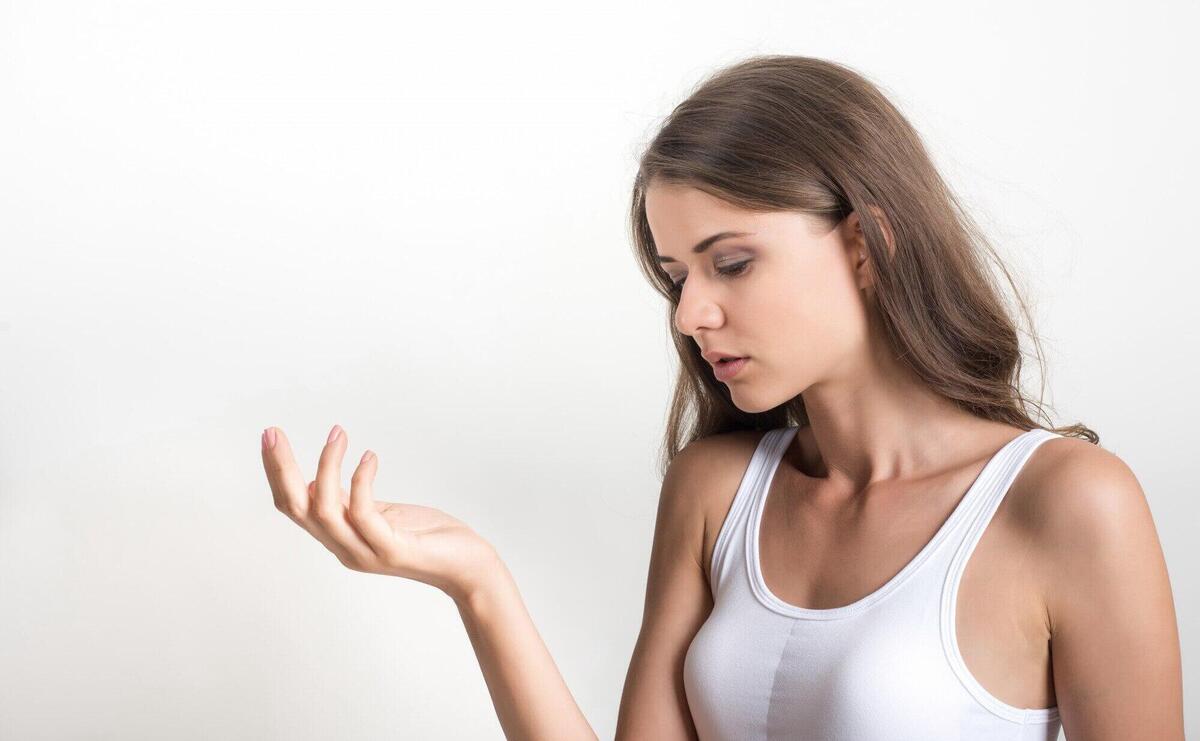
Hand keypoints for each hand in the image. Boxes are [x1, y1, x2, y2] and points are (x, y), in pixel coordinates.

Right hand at [260, 424, 500, 601]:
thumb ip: (350, 503)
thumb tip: (319, 480)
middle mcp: (345, 548)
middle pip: (297, 509)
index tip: (270, 438)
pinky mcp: (392, 549)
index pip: (293, 507)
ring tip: (337, 434)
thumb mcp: (382, 515)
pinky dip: (361, 481)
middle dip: (280, 469)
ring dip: (325, 467)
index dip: (277, 473)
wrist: (468, 568)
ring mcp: (366, 551)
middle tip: (273, 432)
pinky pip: (363, 513)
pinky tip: (369, 457)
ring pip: (323, 511)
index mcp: (340, 538)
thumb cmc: (429, 538)